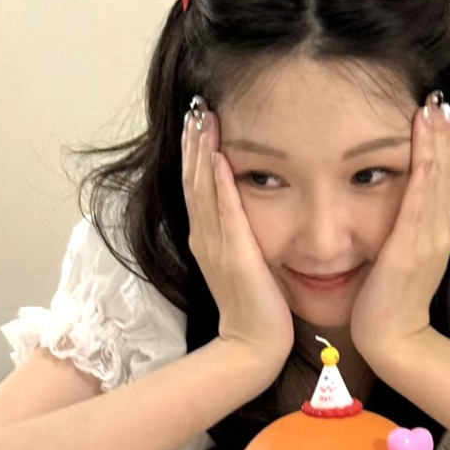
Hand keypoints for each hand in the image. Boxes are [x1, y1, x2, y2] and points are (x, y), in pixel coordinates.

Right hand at [182, 98, 293, 369]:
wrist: (255, 343)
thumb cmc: (255, 301)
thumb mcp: (242, 257)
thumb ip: (238, 229)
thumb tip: (243, 199)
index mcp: (207, 234)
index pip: (196, 182)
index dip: (194, 149)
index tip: (198, 117)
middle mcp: (205, 234)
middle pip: (194, 178)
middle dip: (194, 140)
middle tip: (196, 105)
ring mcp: (215, 244)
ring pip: (203, 188)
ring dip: (202, 151)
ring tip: (203, 118)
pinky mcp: (235, 253)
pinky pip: (225, 212)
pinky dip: (219, 183)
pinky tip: (219, 157)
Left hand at [350, 91, 449, 367]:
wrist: (391, 336)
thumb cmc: (389, 295)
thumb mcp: (403, 251)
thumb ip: (406, 224)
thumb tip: (398, 195)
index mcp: (440, 227)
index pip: (443, 175)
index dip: (442, 142)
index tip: (436, 110)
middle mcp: (443, 227)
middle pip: (446, 170)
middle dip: (442, 132)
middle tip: (438, 97)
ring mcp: (433, 235)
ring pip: (438, 176)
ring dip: (436, 140)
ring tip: (433, 107)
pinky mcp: (415, 243)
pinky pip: (423, 195)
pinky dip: (426, 164)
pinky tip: (423, 142)